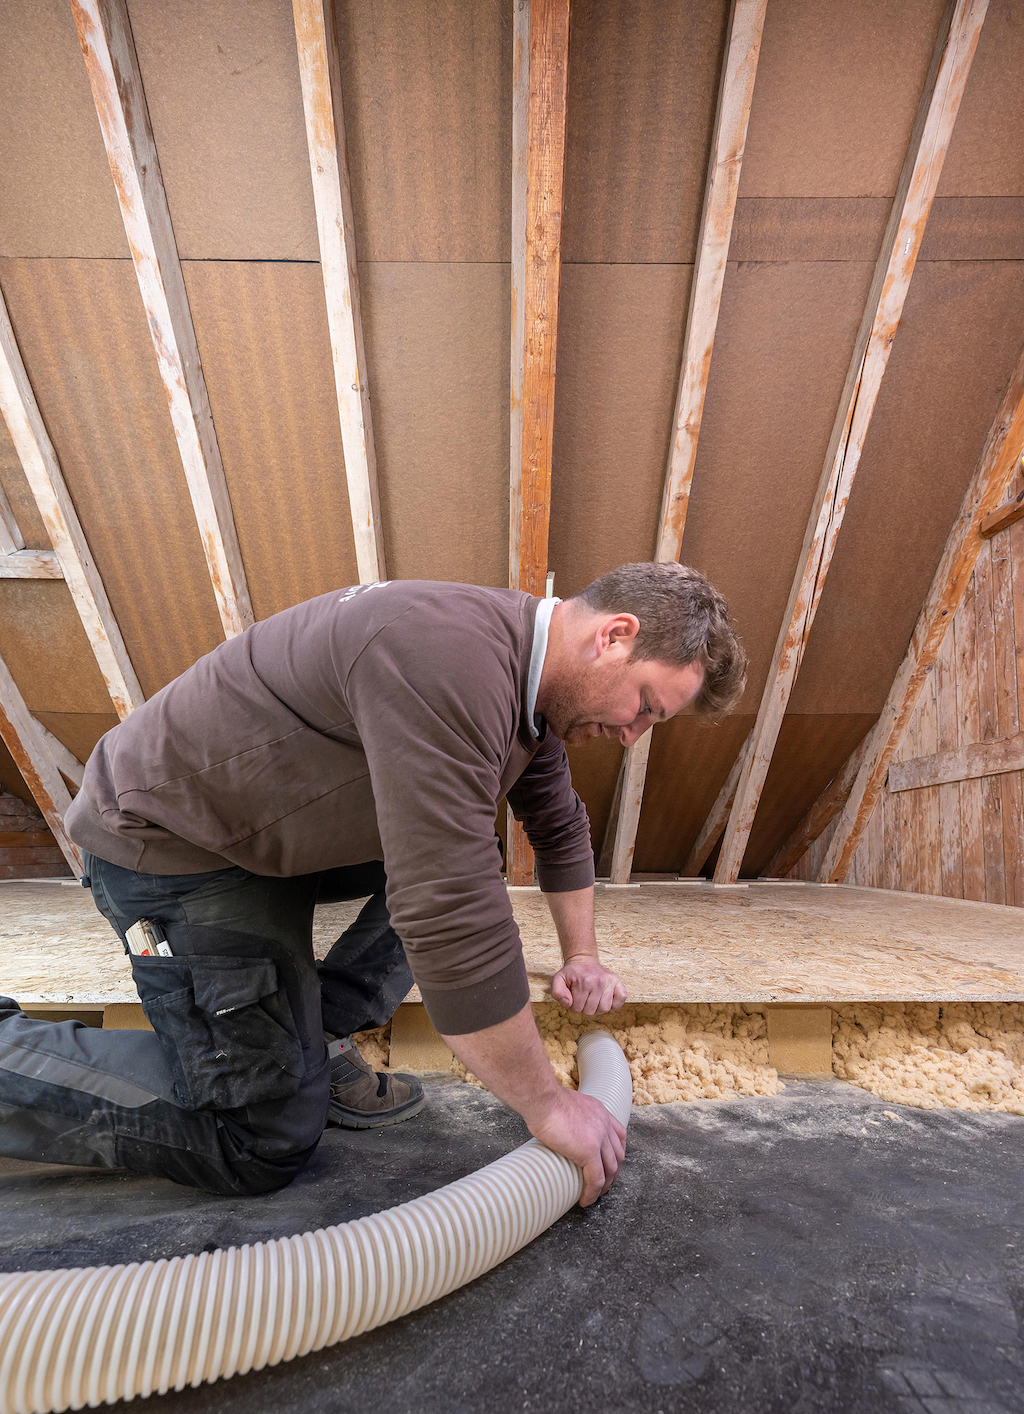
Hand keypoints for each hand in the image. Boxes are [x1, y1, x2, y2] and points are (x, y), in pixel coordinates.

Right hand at [528, 1087, 626, 1205]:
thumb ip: (572, 1115)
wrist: (543, 1100)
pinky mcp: (589, 1152)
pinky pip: (596, 1179)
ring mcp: (599, 1138)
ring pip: (610, 1169)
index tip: (610, 1163)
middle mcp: (604, 1124)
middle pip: (618, 1154)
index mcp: (600, 1112)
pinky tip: (586, 1200)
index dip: (617, 1152)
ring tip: (595, 1195)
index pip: (619, 1135)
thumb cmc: (545, 1100)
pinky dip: (593, 1192)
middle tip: (604, 1183)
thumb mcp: (567, 1103)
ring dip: (605, 1185)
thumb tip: (561, 1124)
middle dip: (613, 1172)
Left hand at [551, 954, 626, 1014]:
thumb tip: (568, 1003)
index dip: (573, 1006)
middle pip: (591, 1011)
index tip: (573, 997)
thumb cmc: (571, 973)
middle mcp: (599, 981)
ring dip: (597, 1008)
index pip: (578, 1009)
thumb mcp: (558, 979)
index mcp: (584, 981)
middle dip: (584, 1008)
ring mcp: (610, 981)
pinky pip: (621, 999)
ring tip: (592, 999)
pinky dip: (614, 1004)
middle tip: (582, 998)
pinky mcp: (618, 982)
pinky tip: (605, 999)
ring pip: (605, 1009)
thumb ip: (557, 993)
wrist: (583, 960)